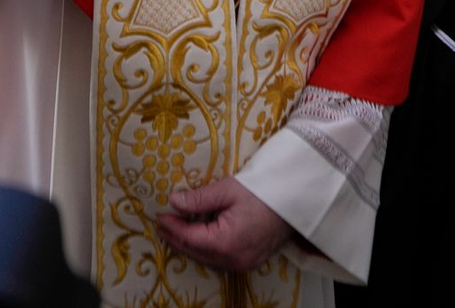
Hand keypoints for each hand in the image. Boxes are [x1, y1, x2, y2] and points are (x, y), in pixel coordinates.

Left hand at [155, 177, 291, 272]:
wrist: (294, 200)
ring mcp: (242, 264)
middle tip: (161, 224)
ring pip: (207, 259)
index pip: (190, 238)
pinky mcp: (249, 261)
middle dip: (176, 239)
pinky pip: (219, 260)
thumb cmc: (262, 191)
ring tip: (174, 231)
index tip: (159, 216)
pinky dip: (204, 250)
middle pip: (196, 252)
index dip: (172, 227)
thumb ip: (199, 199)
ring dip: (189, 246)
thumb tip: (174, 202)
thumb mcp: (228, 190)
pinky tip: (198, 239)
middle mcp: (233, 259)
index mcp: (226, 242)